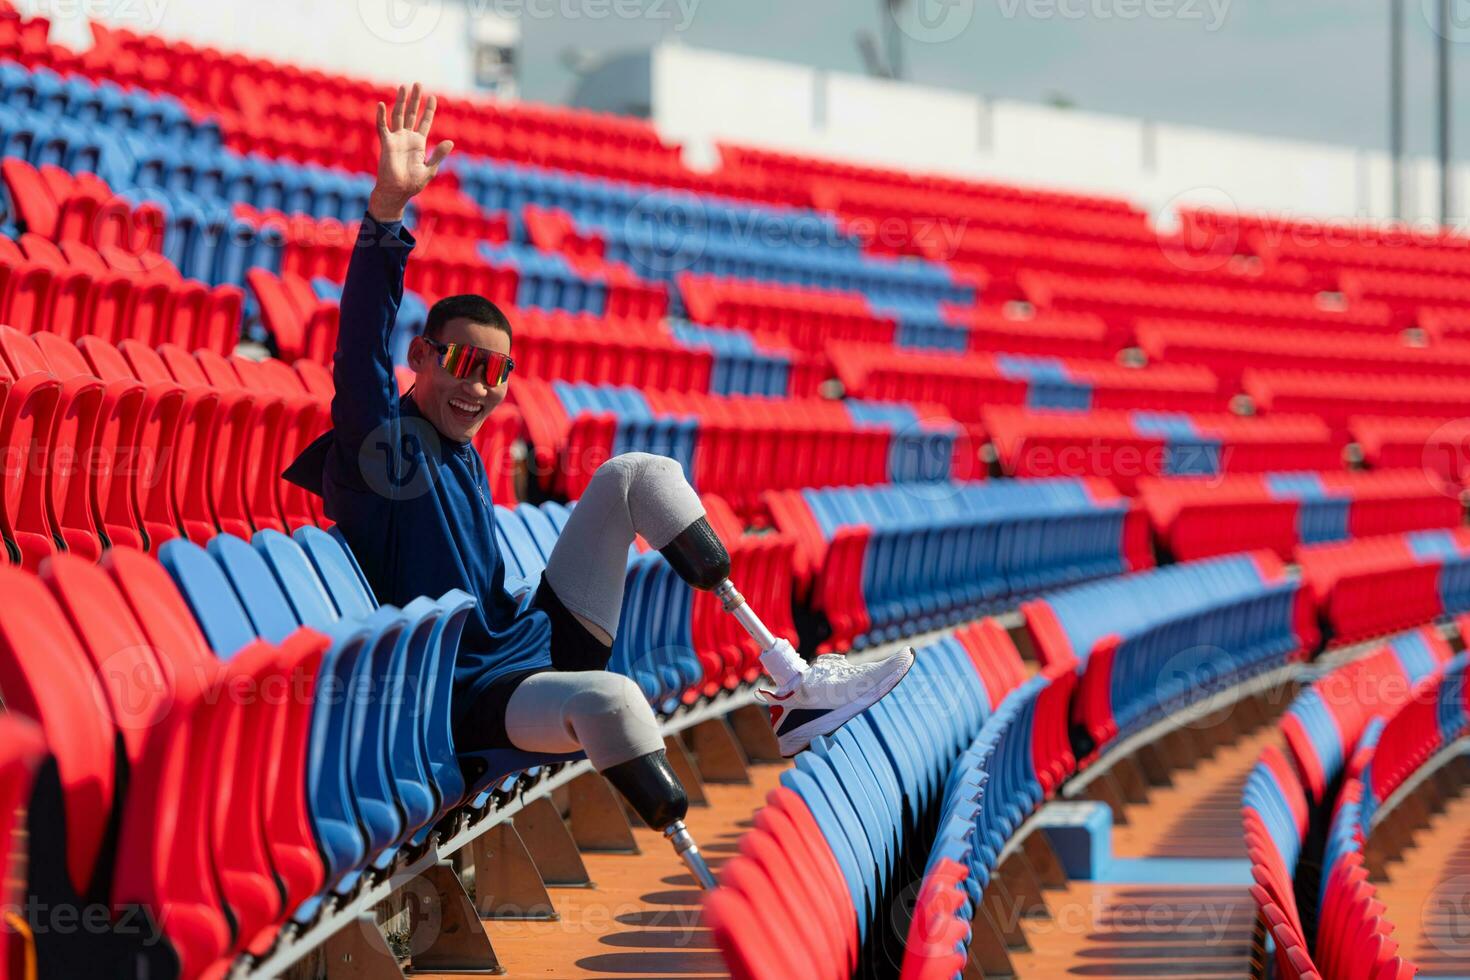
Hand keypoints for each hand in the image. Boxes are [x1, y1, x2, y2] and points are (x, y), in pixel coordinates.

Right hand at [368, 82, 453, 222]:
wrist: (398, 191)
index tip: (433, 97)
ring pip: (398, 115)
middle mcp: (407, 137)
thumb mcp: (430, 168)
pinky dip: (381, 116)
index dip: (429, 110)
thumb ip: (438, 154)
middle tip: (418, 84)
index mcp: (419, 143)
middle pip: (412, 114)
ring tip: (404, 87)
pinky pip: (382, 127)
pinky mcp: (386, 143)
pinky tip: (381, 104)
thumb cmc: (413, 183)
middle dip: (415, 100)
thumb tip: (450, 142)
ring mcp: (396, 139)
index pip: (425, 122)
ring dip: (401, 102)